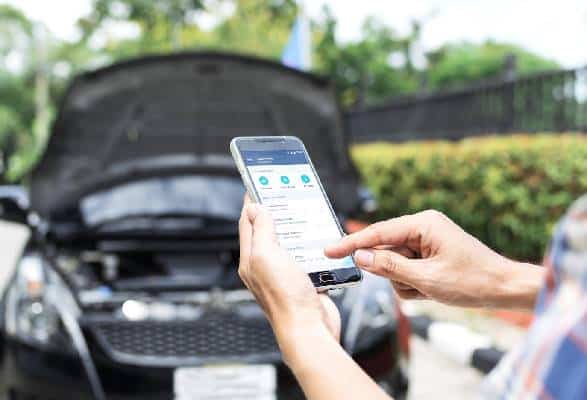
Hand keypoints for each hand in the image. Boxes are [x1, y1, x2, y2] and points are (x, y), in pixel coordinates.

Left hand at [238, 196, 340, 358]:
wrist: (309, 329)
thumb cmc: (286, 298)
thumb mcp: (267, 255)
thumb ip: (261, 231)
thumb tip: (255, 208)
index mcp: (251, 259)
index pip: (247, 224)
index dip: (252, 203)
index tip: (257, 185)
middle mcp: (266, 267)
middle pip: (268, 232)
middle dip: (275, 213)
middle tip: (283, 195)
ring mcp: (285, 274)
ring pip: (289, 244)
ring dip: (296, 229)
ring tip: (302, 213)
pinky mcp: (304, 280)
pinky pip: (307, 257)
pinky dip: (312, 246)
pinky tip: (319, 239)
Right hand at [325, 210, 543, 308]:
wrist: (504, 289)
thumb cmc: (473, 280)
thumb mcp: (427, 278)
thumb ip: (389, 267)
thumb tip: (360, 257)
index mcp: (423, 224)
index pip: (377, 233)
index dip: (351, 244)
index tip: (329, 250)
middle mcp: (422, 227)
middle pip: (385, 251)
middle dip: (394, 273)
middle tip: (416, 285)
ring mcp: (426, 241)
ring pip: (394, 264)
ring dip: (406, 283)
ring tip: (430, 289)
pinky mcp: (428, 254)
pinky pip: (406, 270)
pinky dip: (414, 284)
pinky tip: (432, 289)